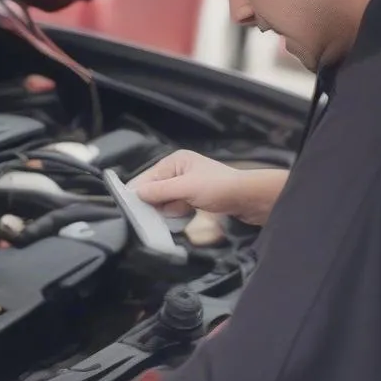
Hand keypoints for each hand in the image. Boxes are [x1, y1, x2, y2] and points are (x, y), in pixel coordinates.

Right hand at [129, 150, 287, 225]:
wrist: (250, 199)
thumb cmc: (220, 188)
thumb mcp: (186, 188)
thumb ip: (160, 191)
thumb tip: (136, 194)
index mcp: (175, 161)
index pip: (147, 178)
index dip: (138, 193)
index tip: (130, 210)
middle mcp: (179, 171)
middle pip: (153, 190)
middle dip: (153, 204)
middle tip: (151, 216)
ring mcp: (186, 186)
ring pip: (164, 202)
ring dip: (166, 211)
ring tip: (173, 216)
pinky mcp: (194, 199)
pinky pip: (176, 209)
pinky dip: (176, 215)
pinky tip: (181, 218)